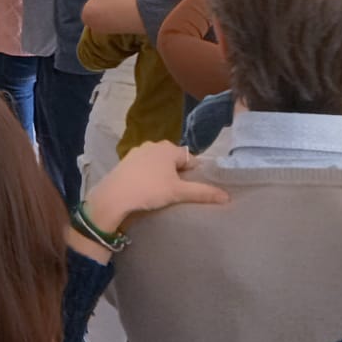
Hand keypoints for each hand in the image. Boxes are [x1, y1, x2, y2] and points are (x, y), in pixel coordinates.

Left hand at [85, 141, 229, 232]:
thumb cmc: (149, 190)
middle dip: (178, 174)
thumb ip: (203, 193)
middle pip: (174, 160)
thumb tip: (227, 197)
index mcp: (168, 148)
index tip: (191, 189)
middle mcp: (153, 144)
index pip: (190, 159)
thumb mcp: (179, 192)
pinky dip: (148, 176)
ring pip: (158, 163)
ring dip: (163, 175)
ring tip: (162, 193)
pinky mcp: (125, 162)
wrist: (114, 196)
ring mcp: (137, 152)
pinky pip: (144, 168)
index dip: (194, 174)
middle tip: (178, 192)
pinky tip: (146, 190)